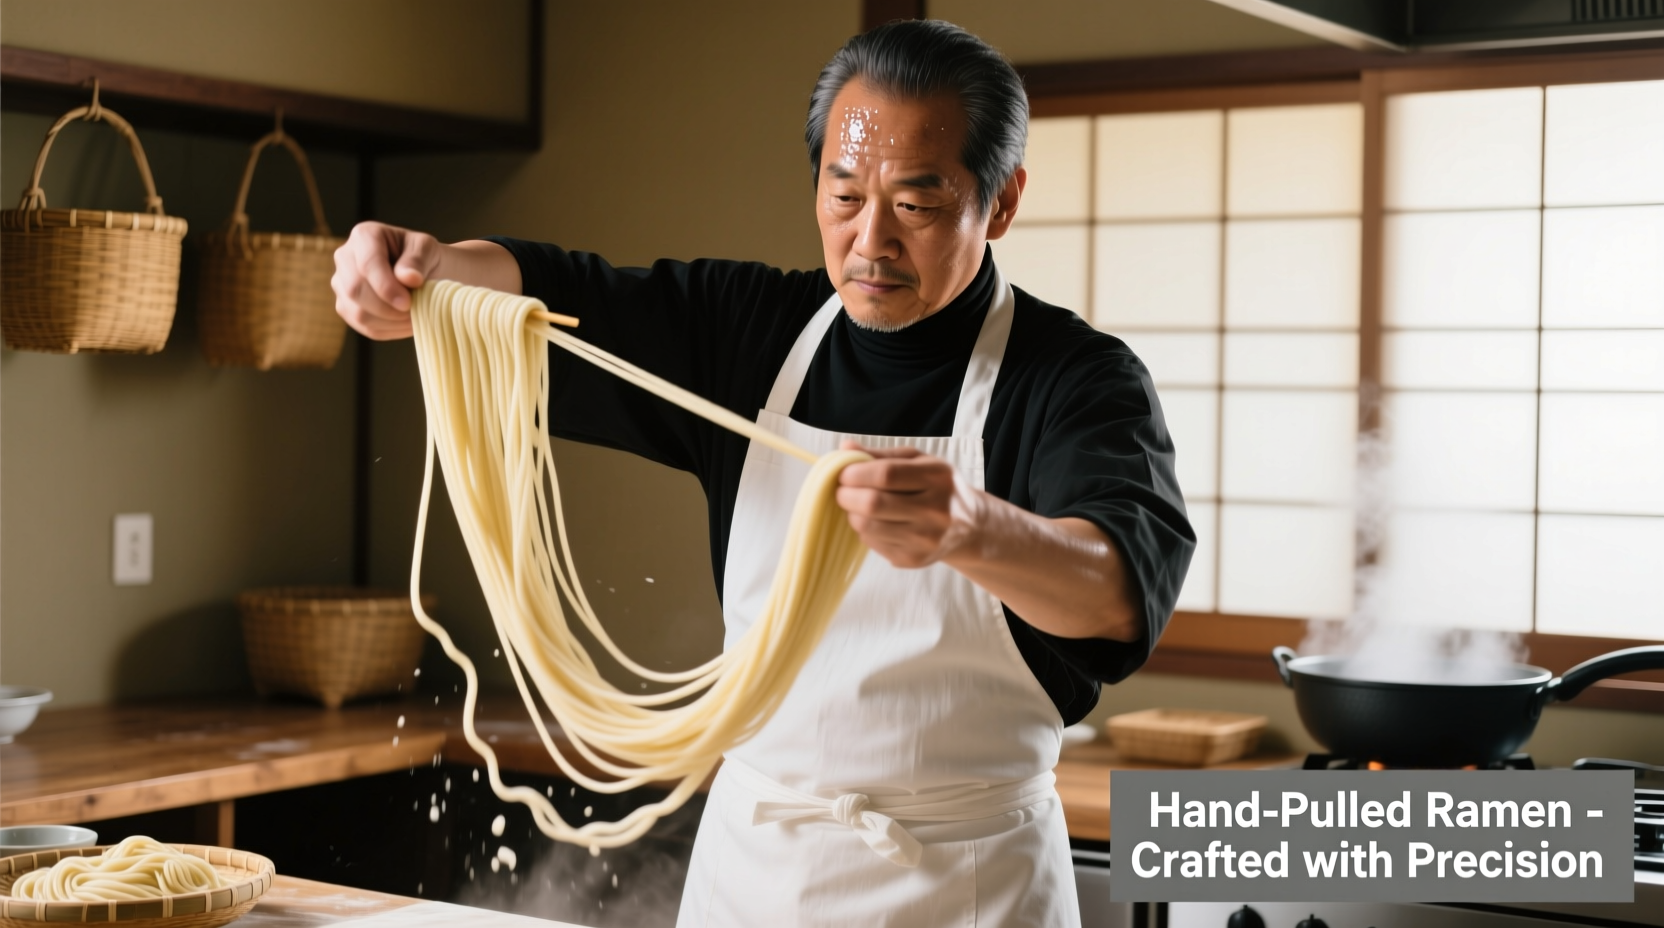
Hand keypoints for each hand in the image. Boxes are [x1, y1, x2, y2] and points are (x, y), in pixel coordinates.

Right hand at [332, 221, 442, 339]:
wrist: (425, 273)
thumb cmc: (425, 257)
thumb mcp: (428, 249)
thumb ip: (417, 260)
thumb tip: (408, 278)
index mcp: (364, 236)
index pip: (367, 264)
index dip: (385, 287)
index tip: (407, 302)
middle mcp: (345, 257)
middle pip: (356, 290)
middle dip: (388, 307)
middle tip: (416, 311)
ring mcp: (341, 284)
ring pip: (358, 312)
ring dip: (391, 321)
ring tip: (416, 316)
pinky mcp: (347, 307)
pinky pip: (364, 327)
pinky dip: (389, 330)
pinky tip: (407, 323)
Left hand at [834, 441, 980, 567]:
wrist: (970, 527)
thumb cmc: (938, 487)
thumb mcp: (919, 462)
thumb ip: (882, 455)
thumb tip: (844, 447)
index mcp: (938, 478)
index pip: (886, 474)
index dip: (855, 473)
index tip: (843, 472)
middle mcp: (936, 511)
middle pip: (873, 504)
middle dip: (846, 495)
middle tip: (842, 490)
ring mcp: (926, 539)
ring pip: (868, 527)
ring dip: (852, 514)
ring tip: (856, 505)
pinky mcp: (915, 560)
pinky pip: (873, 543)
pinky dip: (865, 531)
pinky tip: (876, 522)